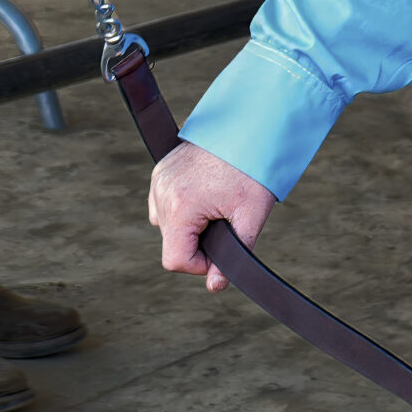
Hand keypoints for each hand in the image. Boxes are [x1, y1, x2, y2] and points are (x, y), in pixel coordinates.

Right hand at [149, 141, 275, 292]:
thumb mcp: (250, 216)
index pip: (175, 260)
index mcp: (179, 206)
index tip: (223, 248)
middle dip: (197, 241)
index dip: (201, 264)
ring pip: (166, 224)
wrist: (250, 125)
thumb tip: (215, 286)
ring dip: (188, 225)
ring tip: (216, 205)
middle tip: (224, 220)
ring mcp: (159, 178)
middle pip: (171, 243)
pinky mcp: (162, 169)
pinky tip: (204, 196)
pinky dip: (182, 208)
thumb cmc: (252, 169)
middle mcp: (161, 192)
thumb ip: (233, 256)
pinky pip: (164, 203)